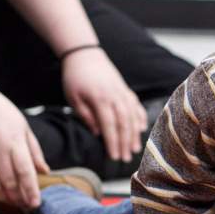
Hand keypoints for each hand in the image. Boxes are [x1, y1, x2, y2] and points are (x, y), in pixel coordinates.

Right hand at [0, 87, 48, 208]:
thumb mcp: (22, 126)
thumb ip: (34, 150)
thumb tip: (44, 171)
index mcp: (14, 142)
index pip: (25, 172)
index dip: (31, 190)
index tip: (36, 203)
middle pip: (10, 183)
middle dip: (19, 198)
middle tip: (26, 205)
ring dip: (4, 198)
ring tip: (13, 201)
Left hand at [61, 47, 147, 163]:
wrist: (85, 54)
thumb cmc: (75, 77)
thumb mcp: (73, 97)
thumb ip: (85, 115)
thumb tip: (97, 133)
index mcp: (100, 99)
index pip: (109, 125)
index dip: (113, 142)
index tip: (114, 157)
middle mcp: (114, 96)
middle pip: (123, 123)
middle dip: (125, 143)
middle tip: (125, 159)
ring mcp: (122, 92)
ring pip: (132, 116)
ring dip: (134, 134)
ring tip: (134, 149)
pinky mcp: (125, 89)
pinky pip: (136, 105)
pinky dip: (140, 117)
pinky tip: (141, 128)